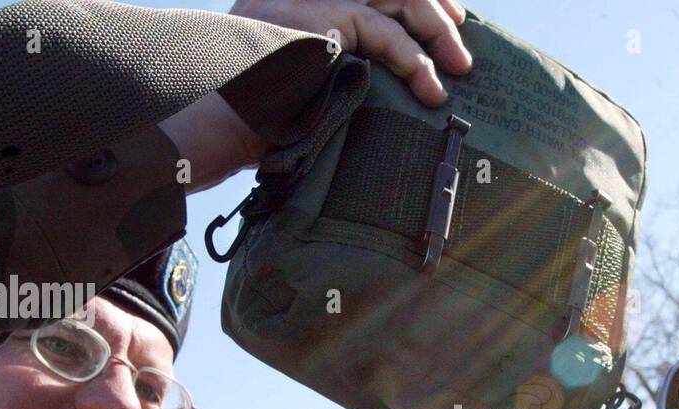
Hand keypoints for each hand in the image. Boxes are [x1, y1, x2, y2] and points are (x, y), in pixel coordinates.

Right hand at [160, 1, 471, 193]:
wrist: (218, 125)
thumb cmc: (258, 117)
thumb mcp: (309, 78)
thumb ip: (343, 60)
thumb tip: (394, 77)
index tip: (451, 17)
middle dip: (435, 10)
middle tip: (460, 53)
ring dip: (435, 31)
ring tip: (457, 69)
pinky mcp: (318, 20)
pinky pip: (381, 30)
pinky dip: (413, 58)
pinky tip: (430, 87)